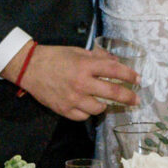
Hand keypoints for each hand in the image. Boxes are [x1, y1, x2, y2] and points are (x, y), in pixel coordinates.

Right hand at [2, 43, 140, 120]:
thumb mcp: (77, 51)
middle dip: (128, 97)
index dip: (129, 75)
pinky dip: (88, 111)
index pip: (114, 70)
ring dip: (105, 105)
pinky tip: (88, 105)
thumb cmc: (55, 56)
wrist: (30, 68)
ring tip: (105, 100)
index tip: (138, 79)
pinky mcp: (64, 111)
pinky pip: (84, 116)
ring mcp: (73, 99)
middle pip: (112, 93)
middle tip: (136, 100)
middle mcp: (81, 84)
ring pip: (99, 108)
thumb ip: (97, 57)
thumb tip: (115, 62)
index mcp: (85, 66)